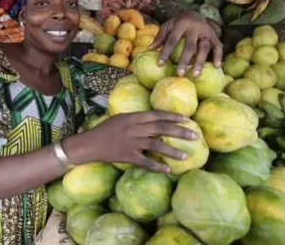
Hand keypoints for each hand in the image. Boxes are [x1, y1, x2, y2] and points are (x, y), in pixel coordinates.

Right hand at [69, 111, 197, 172]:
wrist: (89, 144)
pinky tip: (168, 170)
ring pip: (156, 145)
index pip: (157, 115)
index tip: (187, 119)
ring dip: (172, 150)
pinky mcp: (127, 156)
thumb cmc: (104, 130)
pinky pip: (145, 162)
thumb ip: (136, 119)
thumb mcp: (120, 118)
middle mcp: (134, 128)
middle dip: (180, 131)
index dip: (173, 116)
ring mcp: (131, 142)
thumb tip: (153, 119)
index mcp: (132, 117)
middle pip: (161, 128)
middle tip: (195, 135)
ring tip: (185, 156)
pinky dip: (157, 166)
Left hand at [149, 11, 222, 76]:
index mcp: (181, 24)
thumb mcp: (167, 26)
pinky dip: (218, 56)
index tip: (160, 64)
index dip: (165, 52)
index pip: (172, 40)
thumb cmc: (177, 23)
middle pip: (190, 46)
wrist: (194, 13)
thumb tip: (149, 49)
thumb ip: (160, 37)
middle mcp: (195, 27)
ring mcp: (206, 32)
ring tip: (194, 75)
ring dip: (200, 62)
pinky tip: (216, 67)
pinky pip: (218, 46)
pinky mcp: (214, 36)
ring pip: (205, 48)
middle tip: (179, 74)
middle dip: (184, 60)